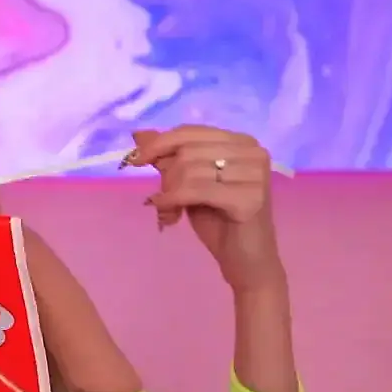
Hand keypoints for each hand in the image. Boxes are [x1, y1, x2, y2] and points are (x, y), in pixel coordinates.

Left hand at [123, 126, 285, 293]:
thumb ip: (170, 158)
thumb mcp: (190, 183)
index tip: (136, 160)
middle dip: (167, 176)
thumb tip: (139, 134)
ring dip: (170, 192)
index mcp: (241, 141)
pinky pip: (196, 190)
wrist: (245, 259)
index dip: (160, 143)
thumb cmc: (219, 220)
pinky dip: (173, 200)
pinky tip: (169, 214)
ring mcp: (254, 173)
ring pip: (190, 170)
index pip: (191, 132)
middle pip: (188, 151)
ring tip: (169, 211)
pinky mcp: (249, 197)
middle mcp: (253, 151)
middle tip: (163, 198)